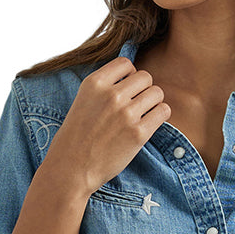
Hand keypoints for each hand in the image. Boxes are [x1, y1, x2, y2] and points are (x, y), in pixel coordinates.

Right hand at [40, 56, 170, 198]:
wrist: (71, 169)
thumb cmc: (76, 137)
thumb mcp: (83, 101)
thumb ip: (104, 86)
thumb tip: (131, 76)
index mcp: (94, 83)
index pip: (126, 64)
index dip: (129, 75)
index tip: (126, 89)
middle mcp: (111, 95)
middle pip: (145, 77)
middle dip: (143, 90)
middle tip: (135, 106)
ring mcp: (126, 113)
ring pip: (157, 92)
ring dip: (153, 102)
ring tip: (142, 115)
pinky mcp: (138, 133)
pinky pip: (163, 111)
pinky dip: (160, 115)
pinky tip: (149, 123)